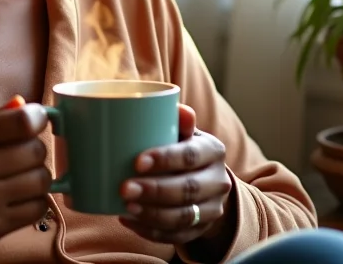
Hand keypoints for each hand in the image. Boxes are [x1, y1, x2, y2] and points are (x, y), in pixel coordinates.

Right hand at [0, 103, 50, 249]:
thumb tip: (29, 108)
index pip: (21, 122)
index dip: (38, 118)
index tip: (38, 120)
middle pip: (35, 151)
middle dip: (35, 148)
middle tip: (25, 151)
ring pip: (41, 180)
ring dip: (38, 174)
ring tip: (24, 174)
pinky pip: (38, 209)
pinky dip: (36, 199)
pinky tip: (21, 195)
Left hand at [119, 104, 234, 247]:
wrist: (206, 177)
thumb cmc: (183, 145)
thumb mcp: (183, 130)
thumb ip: (178, 120)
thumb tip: (179, 107)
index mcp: (213, 150)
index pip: (190, 156)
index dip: (165, 159)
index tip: (137, 161)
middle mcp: (218, 181)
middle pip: (187, 190)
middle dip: (154, 191)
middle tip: (124, 188)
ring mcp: (212, 208)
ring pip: (184, 217)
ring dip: (152, 214)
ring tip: (126, 207)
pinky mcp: (201, 229)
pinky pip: (177, 236)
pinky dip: (151, 231)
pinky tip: (129, 220)